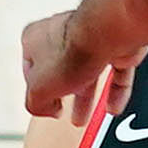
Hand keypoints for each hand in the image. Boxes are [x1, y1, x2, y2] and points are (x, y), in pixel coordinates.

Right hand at [21, 6, 129, 127]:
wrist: (107, 34)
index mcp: (34, 39)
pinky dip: (115, 90)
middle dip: (65, 94)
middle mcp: (61, 33)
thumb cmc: (72, 50)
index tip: (46, 104)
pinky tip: (112, 106)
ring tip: (89, 115)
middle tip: (65, 111)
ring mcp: (90, 36)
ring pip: (89, 71)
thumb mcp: (38, 90)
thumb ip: (36, 104)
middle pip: (61, 69)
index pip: (30, 69)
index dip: (38, 90)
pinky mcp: (116, 44)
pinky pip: (115, 72)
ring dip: (89, 95)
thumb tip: (48, 109)